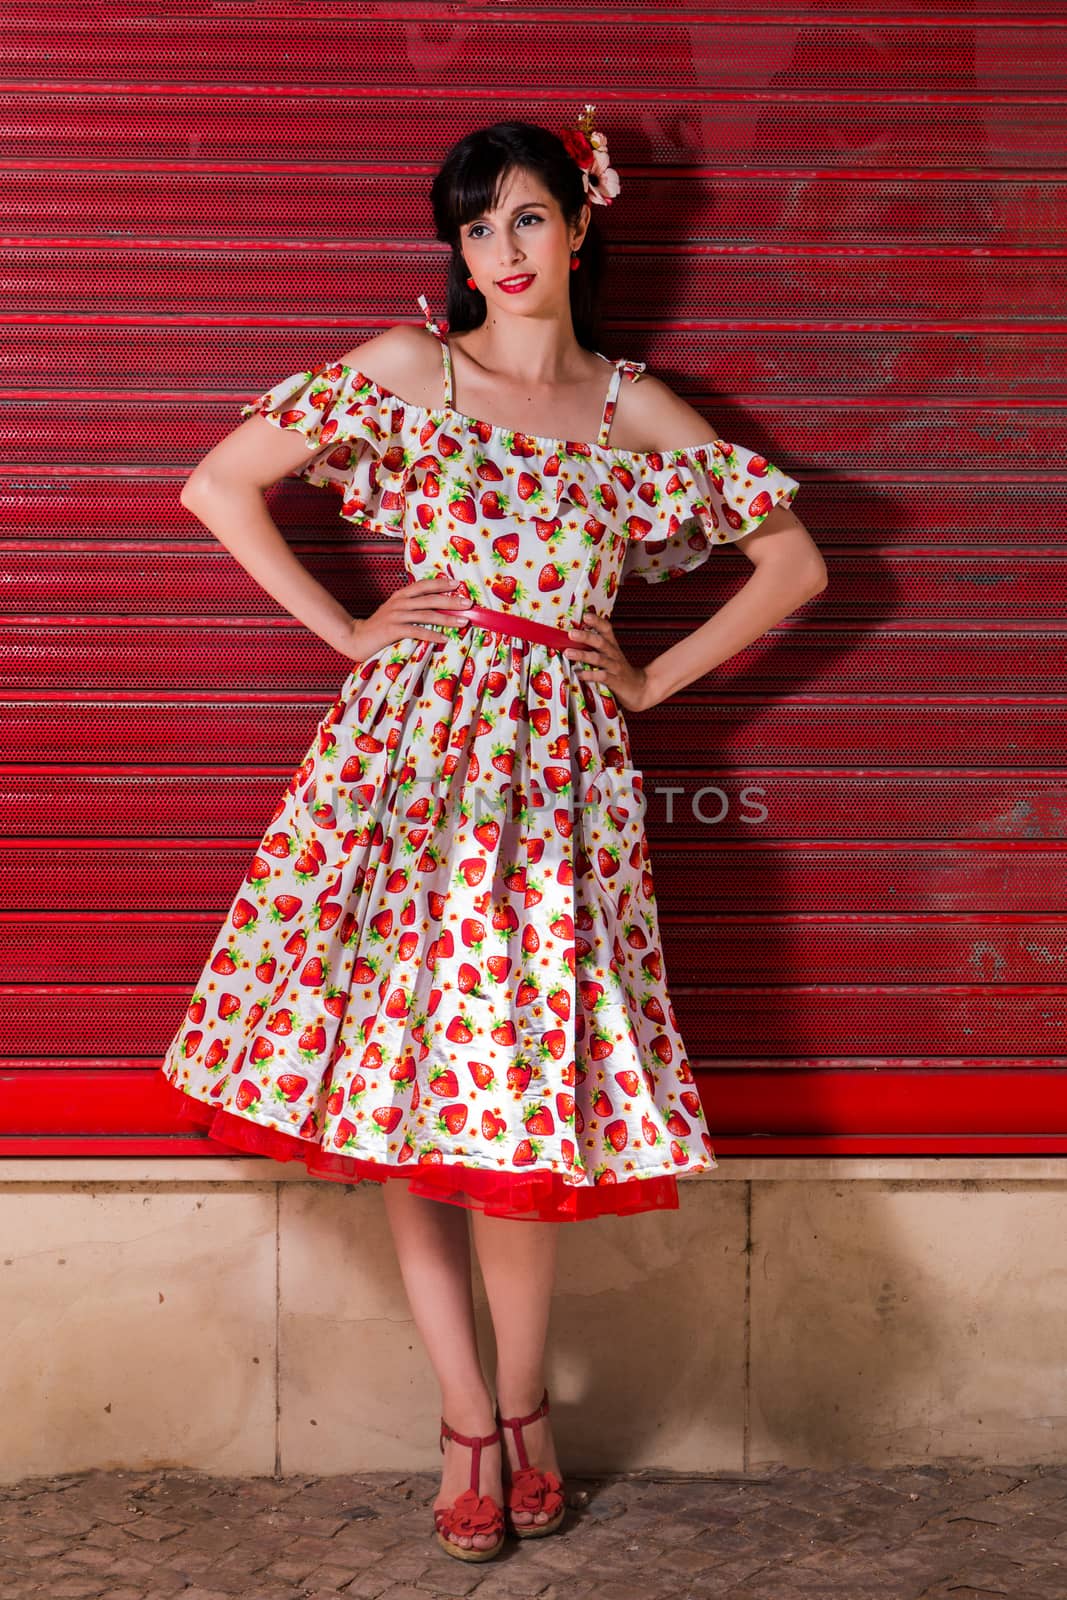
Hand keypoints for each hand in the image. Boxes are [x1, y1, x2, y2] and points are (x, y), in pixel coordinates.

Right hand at [343, 575, 472, 661]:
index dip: (441, 584)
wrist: (356, 638)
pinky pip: (417, 631)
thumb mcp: (395, 612)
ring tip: (463, 622)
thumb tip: (435, 609)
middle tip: (468, 603)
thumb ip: (411, 608)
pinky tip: (444, 639)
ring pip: (427, 615)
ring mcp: (396, 616)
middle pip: (430, 599)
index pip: (424, 586)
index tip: (458, 584)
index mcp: (400, 596)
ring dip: (447, 618)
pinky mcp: (393, 630)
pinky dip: (432, 635)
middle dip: (451, 600)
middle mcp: (399, 603)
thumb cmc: (379, 627)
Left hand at [564, 609, 656, 711]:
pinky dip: (589, 675)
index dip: (597, 622)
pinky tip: (578, 674)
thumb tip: (574, 639)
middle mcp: (614, 654)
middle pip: (601, 642)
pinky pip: (602, 676)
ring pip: (599, 659)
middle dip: (586, 637)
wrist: (641, 688)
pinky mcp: (615, 681)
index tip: (586, 615)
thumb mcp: (612, 656)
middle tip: (571, 633)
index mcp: (613, 646)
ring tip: (568, 652)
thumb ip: (597, 648)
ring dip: (583, 655)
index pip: (607, 629)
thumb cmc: (620, 672)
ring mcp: (615, 668)